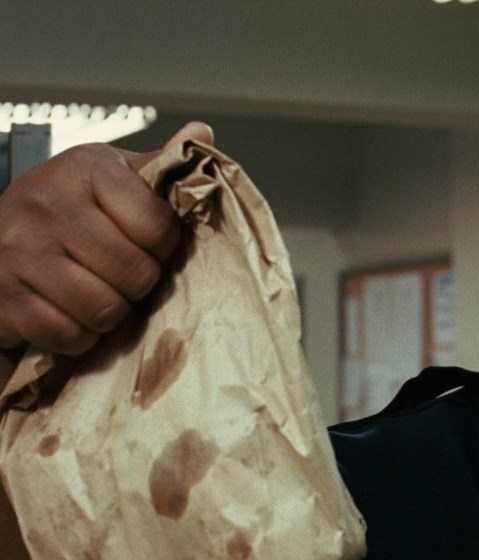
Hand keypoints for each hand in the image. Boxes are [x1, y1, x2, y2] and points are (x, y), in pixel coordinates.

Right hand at [0, 122, 213, 357]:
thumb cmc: (68, 209)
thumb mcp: (114, 178)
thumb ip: (162, 163)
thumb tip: (202, 131)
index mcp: (86, 168)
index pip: (158, 226)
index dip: (163, 246)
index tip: (147, 242)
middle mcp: (47, 203)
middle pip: (135, 273)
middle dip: (137, 284)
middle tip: (120, 275)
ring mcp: (19, 249)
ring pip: (105, 309)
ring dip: (109, 314)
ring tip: (97, 292)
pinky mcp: (2, 295)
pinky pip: (69, 334)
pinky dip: (78, 335)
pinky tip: (68, 311)